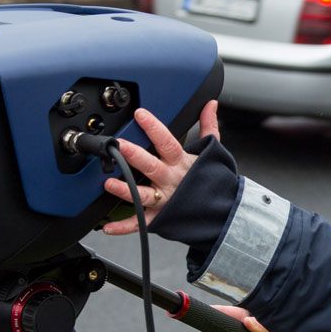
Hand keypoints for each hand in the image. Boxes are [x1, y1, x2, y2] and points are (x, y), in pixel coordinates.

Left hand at [102, 100, 219, 234]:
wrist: (222, 211)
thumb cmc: (212, 181)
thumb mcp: (212, 152)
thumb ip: (208, 126)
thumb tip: (211, 105)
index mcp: (182, 163)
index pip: (167, 142)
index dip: (154, 128)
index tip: (140, 114)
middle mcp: (171, 181)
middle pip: (151, 166)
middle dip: (134, 156)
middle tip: (119, 146)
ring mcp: (165, 200)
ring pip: (143, 194)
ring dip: (125, 190)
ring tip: (109, 183)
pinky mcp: (160, 217)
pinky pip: (141, 223)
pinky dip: (124, 227)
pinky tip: (108, 226)